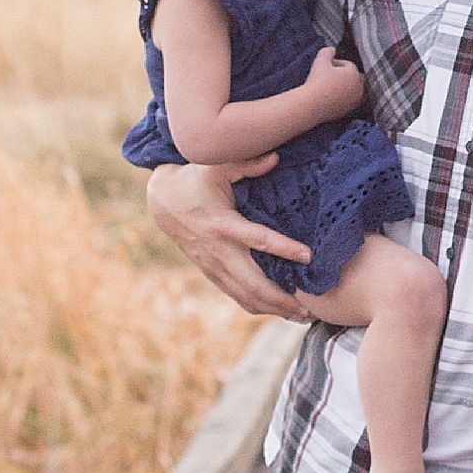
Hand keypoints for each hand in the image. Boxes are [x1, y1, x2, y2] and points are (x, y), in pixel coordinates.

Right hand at [147, 161, 311, 313]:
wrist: (164, 202)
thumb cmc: (195, 180)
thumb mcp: (217, 166)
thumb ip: (246, 163)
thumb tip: (275, 157)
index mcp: (222, 224)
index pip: (258, 240)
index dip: (284, 249)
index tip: (308, 256)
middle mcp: (219, 250)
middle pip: (253, 282)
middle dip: (280, 297)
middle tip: (308, 307)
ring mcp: (214, 265)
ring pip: (245, 295)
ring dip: (273, 308)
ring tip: (300, 315)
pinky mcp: (211, 272)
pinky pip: (235, 295)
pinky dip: (257, 305)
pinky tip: (277, 311)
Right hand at [304, 46, 364, 123]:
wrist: (311, 105)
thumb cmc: (317, 81)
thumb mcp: (320, 61)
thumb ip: (327, 52)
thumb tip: (332, 49)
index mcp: (354, 74)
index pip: (348, 65)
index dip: (336, 63)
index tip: (325, 66)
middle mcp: (359, 88)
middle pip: (356, 77)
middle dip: (346, 75)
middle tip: (331, 76)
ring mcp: (355, 101)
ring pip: (355, 90)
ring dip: (347, 87)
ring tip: (333, 87)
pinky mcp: (349, 111)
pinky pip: (350, 102)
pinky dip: (344, 98)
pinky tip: (332, 97)